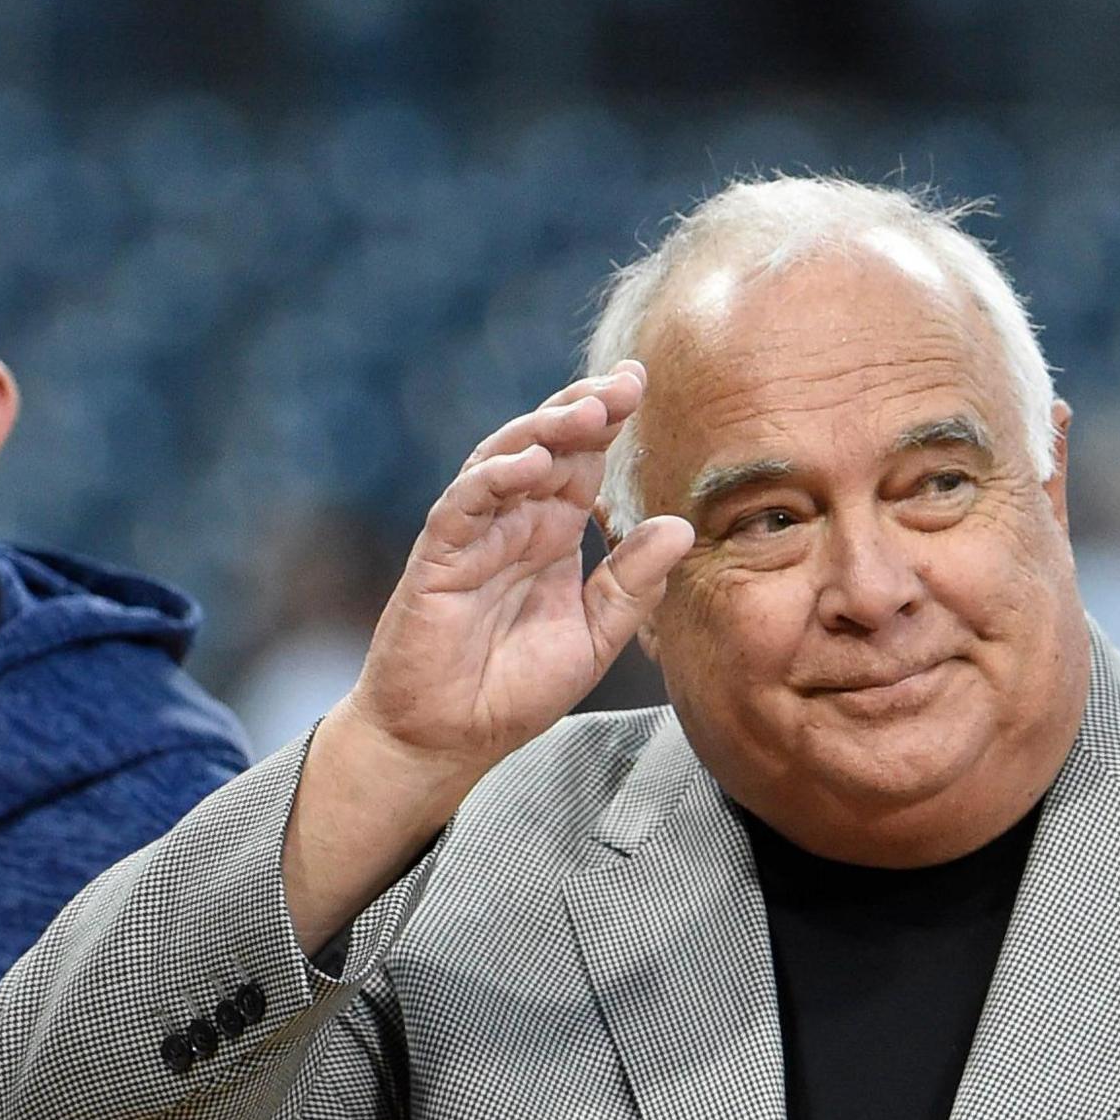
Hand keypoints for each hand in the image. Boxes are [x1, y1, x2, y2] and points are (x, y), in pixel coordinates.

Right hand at [338, 362, 693, 787]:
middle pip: (548, 445)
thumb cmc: (513, 691)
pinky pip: (464, 504)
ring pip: (504, 460)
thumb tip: (680, 526)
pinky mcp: (438, 556)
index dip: (609, 420)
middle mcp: (514, 522)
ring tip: (587, 413)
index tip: (641, 381)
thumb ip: (632, 584)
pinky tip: (530, 464)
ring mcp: (474, 534)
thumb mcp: (594, 638)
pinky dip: (495, 479)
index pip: (584, 461)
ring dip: (543, 431)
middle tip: (624, 383)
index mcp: (553, 534)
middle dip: (584, 409)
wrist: (446, 738)